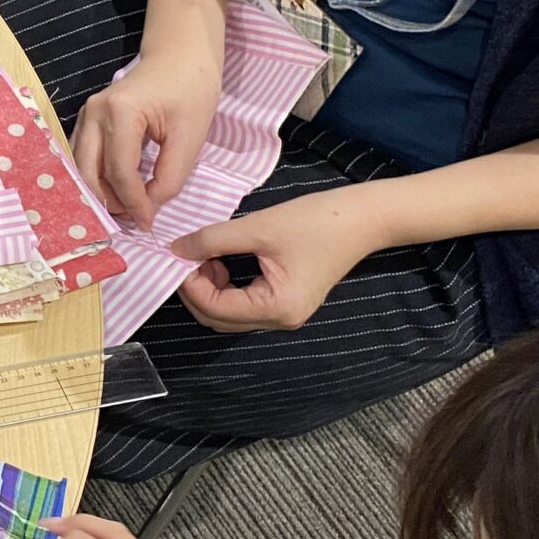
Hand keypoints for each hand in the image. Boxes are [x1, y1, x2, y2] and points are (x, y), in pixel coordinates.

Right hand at [72, 41, 221, 230]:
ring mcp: (86, 114)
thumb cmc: (191, 90)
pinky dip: (96, 178)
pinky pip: (84, 156)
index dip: (132, 203)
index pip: (119, 171)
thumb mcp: (190, 137)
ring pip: (80, 167)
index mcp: (121, 113)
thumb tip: (149, 207)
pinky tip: (116, 191)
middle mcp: (94, 113)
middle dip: (108, 202)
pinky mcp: (87, 119)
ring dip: (99, 192)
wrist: (180, 56)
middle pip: (88, 172)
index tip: (147, 224)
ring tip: (125, 210)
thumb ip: (170, 177)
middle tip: (131, 222)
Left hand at [169, 187, 384, 331]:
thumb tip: (175, 249)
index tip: (175, 255)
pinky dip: (225, 287)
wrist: (364, 218)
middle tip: (186, 255)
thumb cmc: (317, 221)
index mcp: (278, 308)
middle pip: (218, 319)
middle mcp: (282, 320)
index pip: (215, 309)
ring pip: (228, 314)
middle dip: (195, 289)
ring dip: (209, 289)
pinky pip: (244, 304)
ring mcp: (286, 314)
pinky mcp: (287, 302)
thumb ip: (212, 241)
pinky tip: (221, 261)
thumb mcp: (258, 228)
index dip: (188, 284)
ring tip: (206, 255)